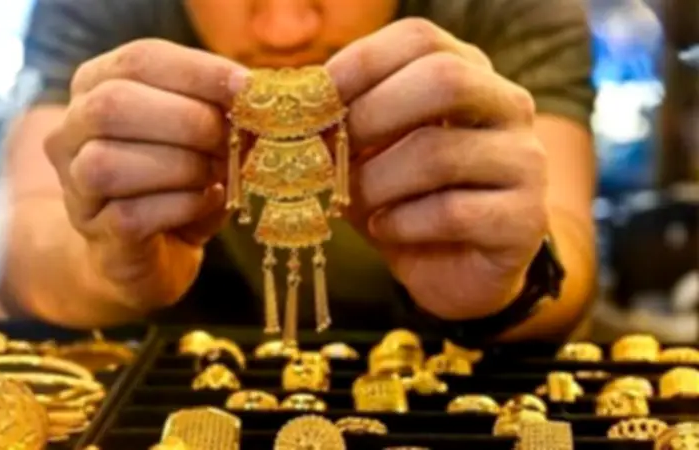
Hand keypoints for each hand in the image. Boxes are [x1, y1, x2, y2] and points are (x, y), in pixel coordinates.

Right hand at [44, 39, 247, 311]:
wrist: (151, 251)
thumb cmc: (179, 182)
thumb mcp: (204, 137)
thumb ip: (221, 112)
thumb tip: (256, 99)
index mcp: (98, 85)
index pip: (140, 60)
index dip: (198, 72)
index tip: (246, 88)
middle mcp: (71, 130)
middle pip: (114, 104)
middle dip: (188, 121)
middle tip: (229, 142)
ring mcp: (75, 185)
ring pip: (108, 163)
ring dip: (181, 166)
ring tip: (216, 175)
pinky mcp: (95, 232)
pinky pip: (130, 214)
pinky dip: (180, 205)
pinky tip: (206, 202)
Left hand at [326, 19, 547, 320]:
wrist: (457, 269)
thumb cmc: (406, 200)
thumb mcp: (368, 155)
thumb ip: (342, 126)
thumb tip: (291, 107)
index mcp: (469, 73)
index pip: (420, 39)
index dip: (359, 63)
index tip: (312, 101)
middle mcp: (507, 107)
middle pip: (445, 80)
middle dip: (370, 117)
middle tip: (329, 154)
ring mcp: (525, 161)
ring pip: (439, 153)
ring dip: (376, 182)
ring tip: (353, 204)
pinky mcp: (525, 219)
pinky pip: (452, 212)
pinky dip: (401, 223)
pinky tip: (385, 229)